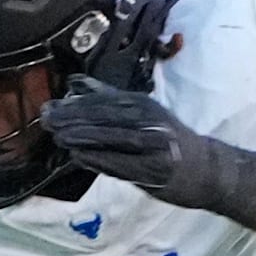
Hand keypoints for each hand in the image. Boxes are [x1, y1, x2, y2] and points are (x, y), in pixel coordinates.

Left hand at [40, 74, 255, 227]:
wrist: (208, 169)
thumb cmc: (169, 142)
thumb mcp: (144, 114)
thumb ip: (110, 101)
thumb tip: (76, 85)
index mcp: (143, 105)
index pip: (105, 101)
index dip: (76, 104)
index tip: (49, 106)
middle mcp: (150, 121)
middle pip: (107, 116)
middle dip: (74, 117)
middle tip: (47, 119)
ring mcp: (154, 145)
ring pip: (114, 137)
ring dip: (84, 136)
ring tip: (58, 136)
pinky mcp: (156, 170)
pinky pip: (123, 164)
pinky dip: (100, 159)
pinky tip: (79, 157)